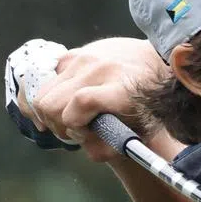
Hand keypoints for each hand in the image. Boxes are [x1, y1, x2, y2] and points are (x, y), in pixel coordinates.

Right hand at [18, 37, 167, 162]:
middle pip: (53, 103)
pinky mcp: (73, 54)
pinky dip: (53, 96)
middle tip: (75, 130)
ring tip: (70, 118)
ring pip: (43, 94)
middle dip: (58, 124)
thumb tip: (82, 145)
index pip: (82, 102)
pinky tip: (67, 103)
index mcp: (120, 88)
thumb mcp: (138, 131)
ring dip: (51, 112)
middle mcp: (99, 69)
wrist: (156, 61)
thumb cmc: (149, 102)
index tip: (85, 133)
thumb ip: (108, 147)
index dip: (74, 124)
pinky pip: (48, 81)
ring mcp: (83, 59)